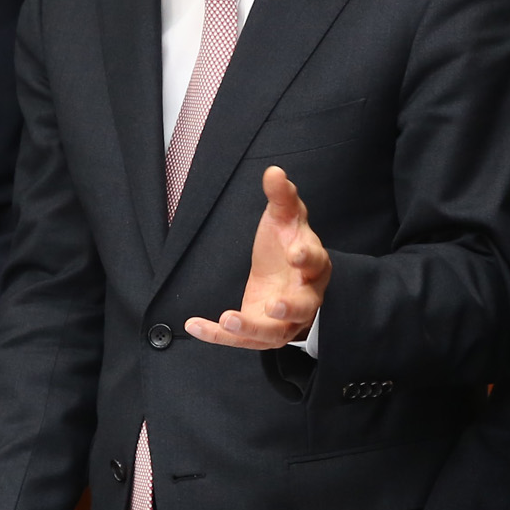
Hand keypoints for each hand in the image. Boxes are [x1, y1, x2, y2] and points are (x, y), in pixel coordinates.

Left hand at [186, 166, 330, 349]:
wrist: (286, 277)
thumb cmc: (288, 244)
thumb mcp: (285, 218)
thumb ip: (282, 197)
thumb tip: (274, 171)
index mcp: (314, 265)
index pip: (315, 262)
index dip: (306, 258)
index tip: (294, 254)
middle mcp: (305, 296)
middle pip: (305, 307)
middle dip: (290, 307)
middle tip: (274, 305)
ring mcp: (284, 320)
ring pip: (275, 332)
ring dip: (253, 328)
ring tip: (229, 319)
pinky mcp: (261, 332)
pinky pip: (241, 338)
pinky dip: (217, 335)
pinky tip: (194, 325)